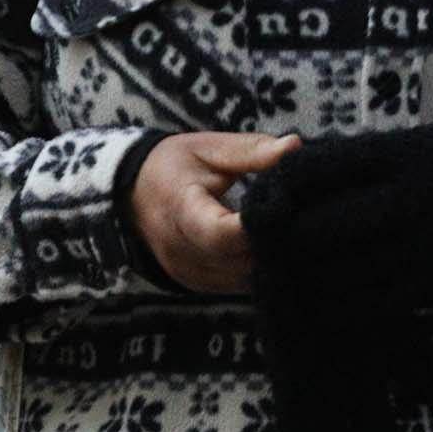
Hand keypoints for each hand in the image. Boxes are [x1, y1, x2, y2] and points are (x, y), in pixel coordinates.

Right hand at [132, 131, 297, 294]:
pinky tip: (266, 246)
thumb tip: (295, 146)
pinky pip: (234, 285)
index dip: (258, 228)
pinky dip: (253, 269)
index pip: (221, 234)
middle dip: (272, 243)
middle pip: (239, 261)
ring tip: (286, 231)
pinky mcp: (194, 284)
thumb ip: (251, 151)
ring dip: (266, 259)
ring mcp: (186, 273)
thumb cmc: (173, 166)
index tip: (288, 208)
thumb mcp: (208, 149)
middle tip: (302, 218)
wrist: (130, 194)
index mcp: (181, 211)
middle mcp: (179, 250)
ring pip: (241, 279)